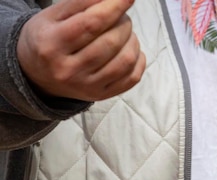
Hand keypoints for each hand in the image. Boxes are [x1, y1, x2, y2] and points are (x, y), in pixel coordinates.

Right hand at [17, 0, 145, 100]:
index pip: (91, 24)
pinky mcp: (102, 95)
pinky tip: (131, 49)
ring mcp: (87, 86)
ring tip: (125, 32)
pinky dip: (138, 59)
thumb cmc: (49, 38)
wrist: (38, 76)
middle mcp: (69, 70)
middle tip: (121, 16)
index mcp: (52, 44)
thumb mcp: (53, 16)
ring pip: (125, 60)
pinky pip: (132, 78)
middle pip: (111, 42)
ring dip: (133, 40)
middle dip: (124, 23)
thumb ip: (81, 3)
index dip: (113, 8)